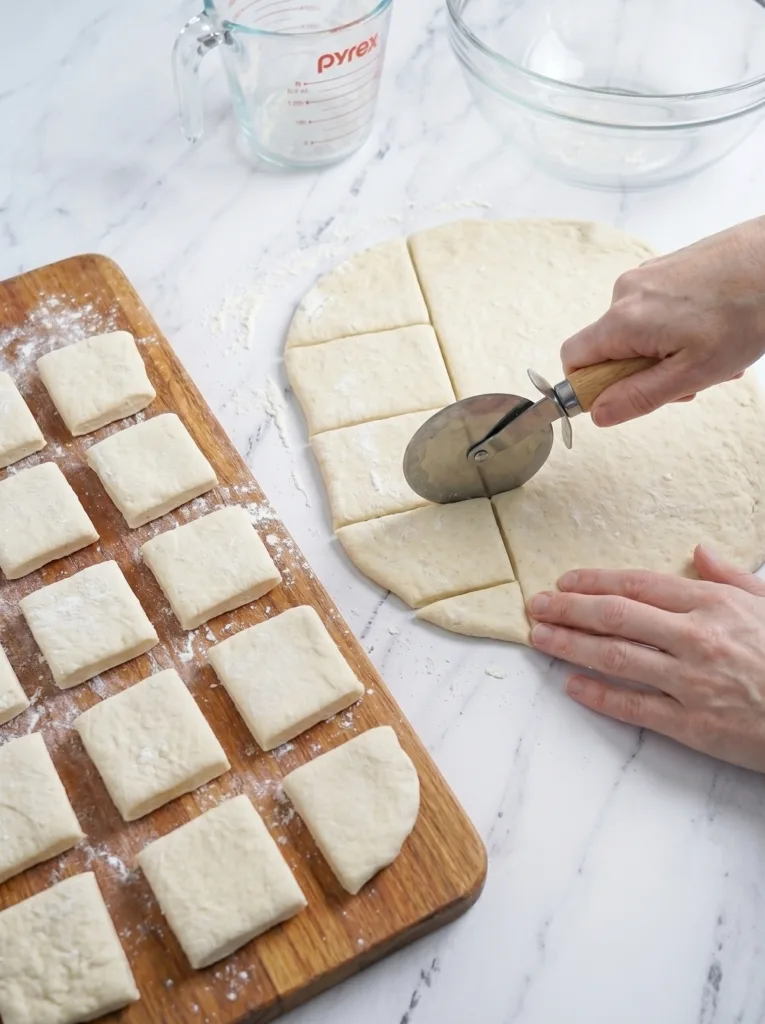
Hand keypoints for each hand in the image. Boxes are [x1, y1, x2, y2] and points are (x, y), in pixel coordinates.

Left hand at [527, 546, 764, 772]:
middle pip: (616, 616)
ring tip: (540, 639)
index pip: (639, 585)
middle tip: (536, 605)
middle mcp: (696, 638)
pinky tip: (571, 685)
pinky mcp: (693, 725)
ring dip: (570, 645)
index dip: (596, 581)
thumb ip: (731, 576)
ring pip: (615, 657)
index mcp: (713, 604)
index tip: (566, 581)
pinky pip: (634, 706)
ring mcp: (691, 682)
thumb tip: (699, 551)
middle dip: (569, 608)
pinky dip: (598, 695)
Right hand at [561, 216, 764, 426]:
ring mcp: (646, 276)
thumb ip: (639, 396)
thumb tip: (598, 414)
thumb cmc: (746, 312)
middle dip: (641, 373)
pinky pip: (654, 311)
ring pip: (636, 333)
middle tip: (687, 379)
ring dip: (665, 353)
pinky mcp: (665, 268)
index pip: (574, 360)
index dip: (590, 386)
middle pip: (609, 349)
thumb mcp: (692, 373)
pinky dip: (676, 330)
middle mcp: (626, 293)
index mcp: (624, 320)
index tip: (623, 396)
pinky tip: (711, 331)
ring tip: (710, 353)